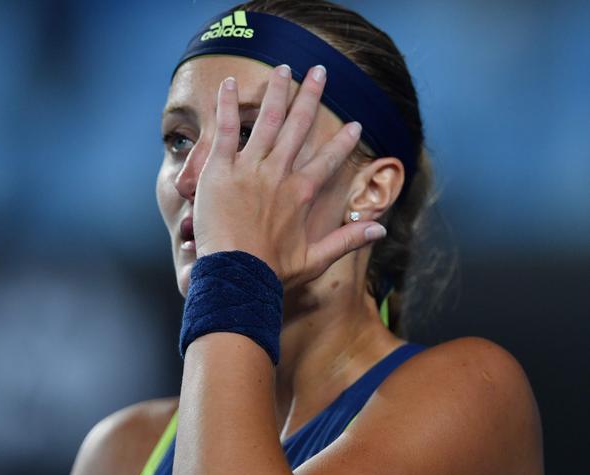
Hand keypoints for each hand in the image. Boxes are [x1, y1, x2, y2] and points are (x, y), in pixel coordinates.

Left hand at [193, 64, 386, 286]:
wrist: (236, 277)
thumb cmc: (272, 272)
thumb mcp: (316, 259)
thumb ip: (349, 240)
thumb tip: (381, 230)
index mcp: (301, 193)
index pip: (328, 160)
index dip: (344, 142)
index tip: (356, 124)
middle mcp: (279, 174)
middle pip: (298, 127)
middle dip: (311, 97)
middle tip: (320, 72)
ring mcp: (250, 168)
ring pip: (266, 121)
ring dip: (277, 92)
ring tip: (285, 68)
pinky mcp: (221, 169)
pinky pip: (226, 130)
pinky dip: (228, 106)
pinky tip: (230, 83)